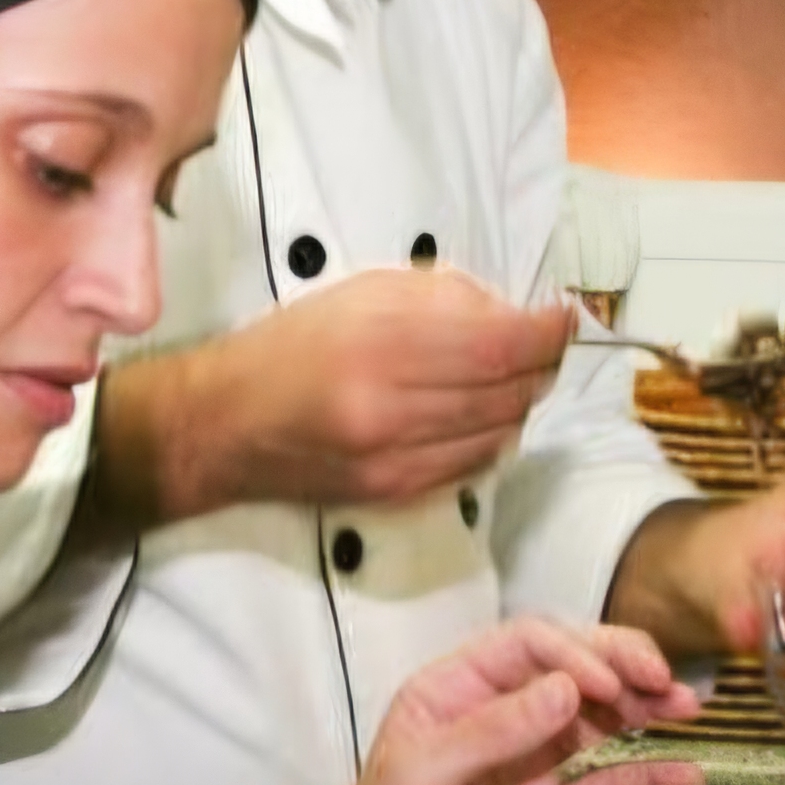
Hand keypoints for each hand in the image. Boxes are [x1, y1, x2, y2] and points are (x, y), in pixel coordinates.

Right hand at [105, 268, 572, 523]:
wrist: (223, 425)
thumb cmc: (289, 346)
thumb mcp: (359, 292)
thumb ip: (438, 297)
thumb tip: (507, 310)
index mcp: (382, 343)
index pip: (502, 343)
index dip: (548, 331)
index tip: (561, 316)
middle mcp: (395, 407)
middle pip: (511, 390)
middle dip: (541, 364)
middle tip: (543, 344)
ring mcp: (398, 458)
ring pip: (501, 431)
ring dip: (520, 401)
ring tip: (511, 376)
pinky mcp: (396, 492)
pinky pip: (475, 464)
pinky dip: (492, 436)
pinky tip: (481, 415)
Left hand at [229, 619, 701, 784]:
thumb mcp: (418, 778)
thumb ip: (492, 732)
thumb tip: (568, 689)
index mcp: (454, 691)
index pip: (526, 646)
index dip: (574, 653)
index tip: (608, 684)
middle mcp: (499, 717)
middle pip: (572, 672)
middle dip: (622, 668)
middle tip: (666, 683)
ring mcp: (531, 767)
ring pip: (599, 722)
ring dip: (644, 711)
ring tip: (687, 711)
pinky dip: (649, 777)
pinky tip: (687, 773)